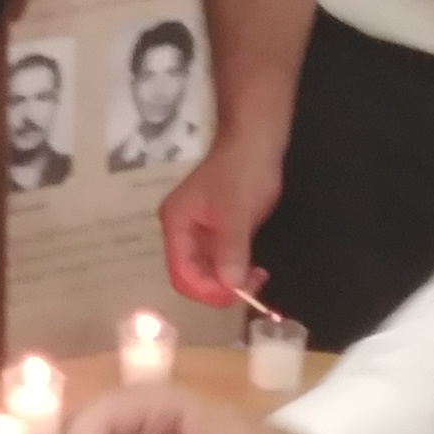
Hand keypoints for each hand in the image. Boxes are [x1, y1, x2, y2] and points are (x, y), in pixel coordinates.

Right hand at [161, 137, 283, 306]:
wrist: (257, 141)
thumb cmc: (241, 170)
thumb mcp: (236, 211)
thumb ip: (231, 248)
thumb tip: (230, 284)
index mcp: (176, 224)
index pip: (182, 272)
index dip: (206, 289)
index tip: (236, 292)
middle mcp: (182, 231)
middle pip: (192, 276)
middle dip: (218, 288)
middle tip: (250, 288)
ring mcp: (200, 231)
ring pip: (209, 271)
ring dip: (230, 281)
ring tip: (257, 278)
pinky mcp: (219, 230)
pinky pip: (222, 260)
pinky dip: (237, 269)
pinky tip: (256, 270)